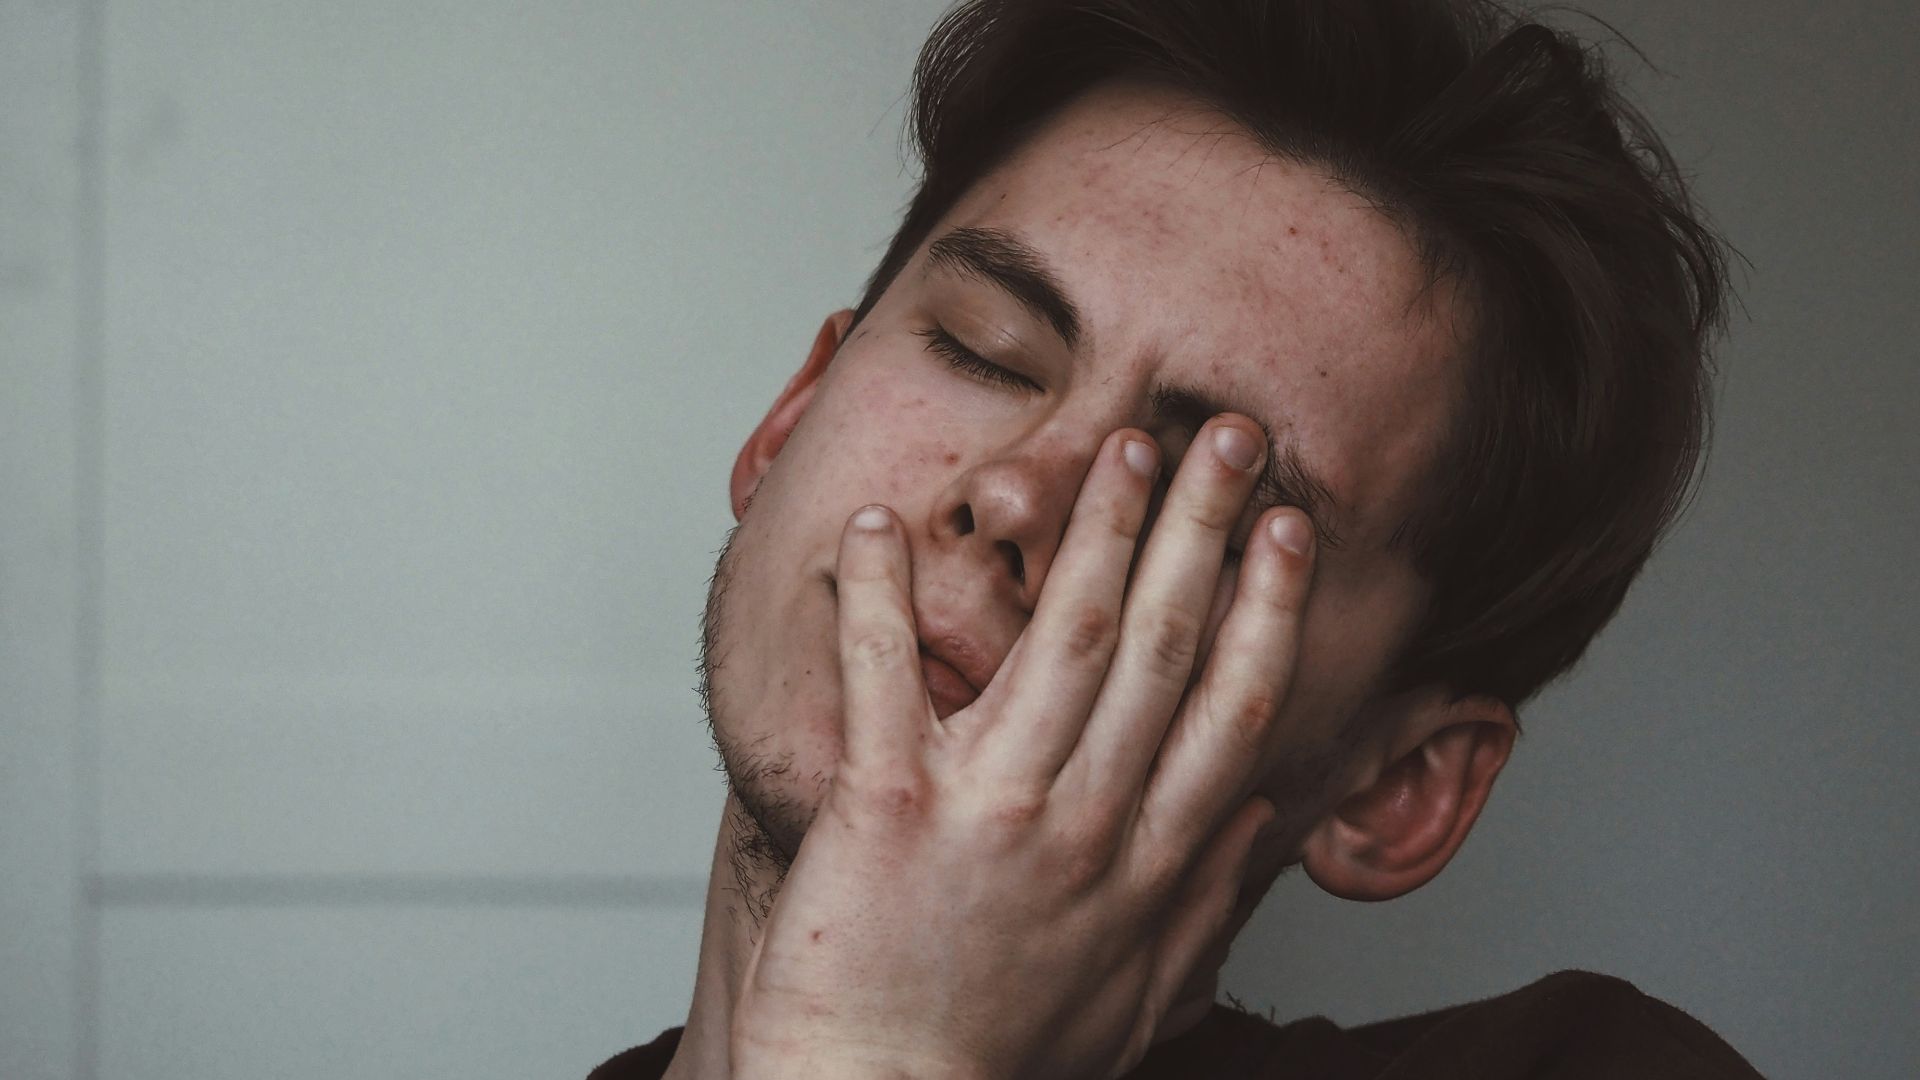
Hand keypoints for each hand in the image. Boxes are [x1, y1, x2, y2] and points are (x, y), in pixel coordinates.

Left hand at [731, 417, 1314, 1079]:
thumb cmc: (998, 1059)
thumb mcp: (1135, 1000)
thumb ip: (1202, 903)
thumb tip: (1258, 818)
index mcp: (1147, 861)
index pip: (1231, 708)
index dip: (1266, 608)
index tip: (1287, 531)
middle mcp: (1084, 821)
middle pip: (1164, 646)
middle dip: (1202, 527)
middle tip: (1227, 436)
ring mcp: (990, 809)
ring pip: (1062, 639)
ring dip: (1096, 531)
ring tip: (1120, 447)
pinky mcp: (887, 808)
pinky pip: (886, 679)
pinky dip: (878, 597)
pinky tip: (882, 524)